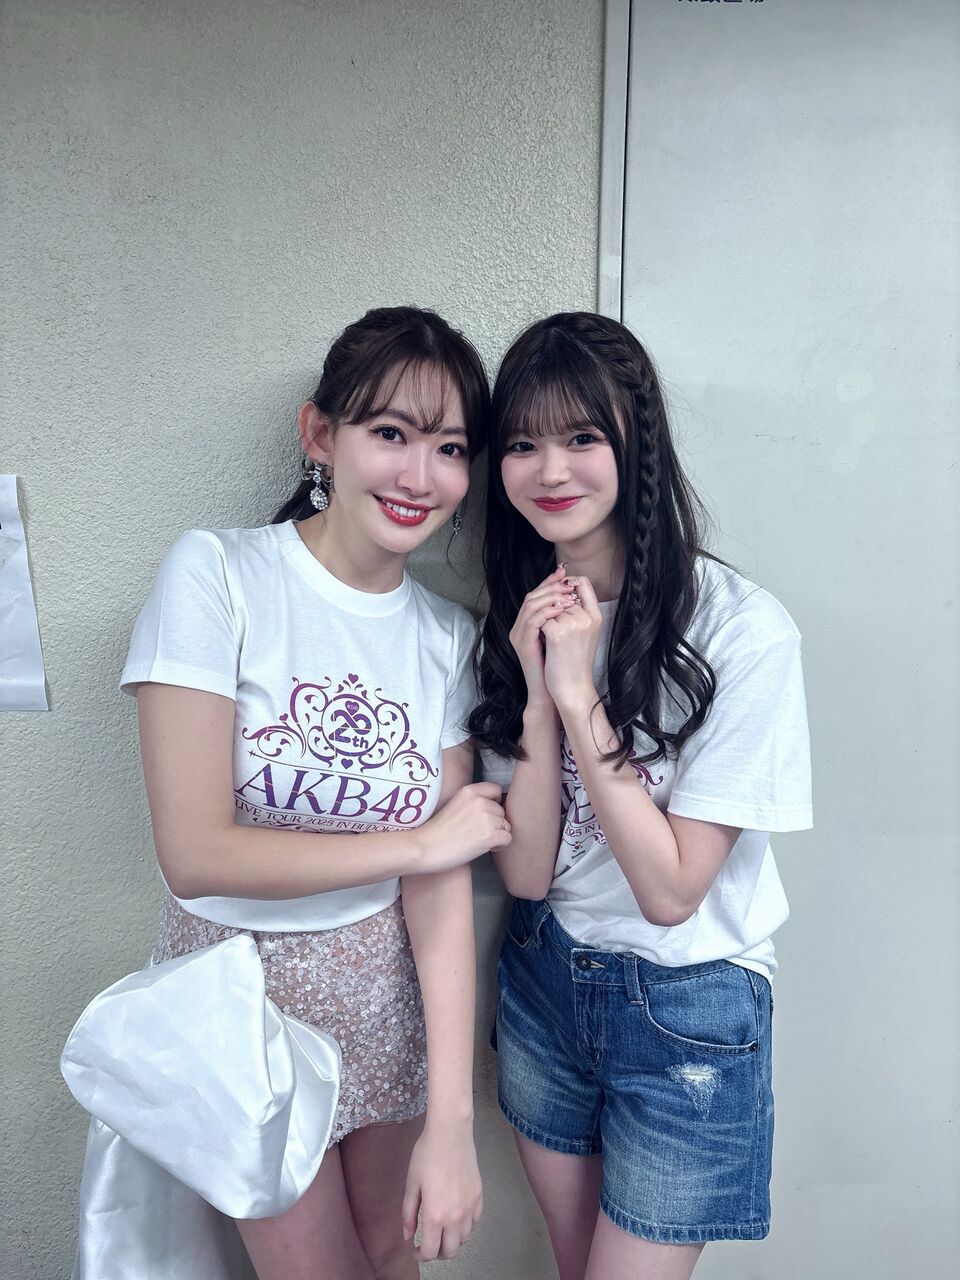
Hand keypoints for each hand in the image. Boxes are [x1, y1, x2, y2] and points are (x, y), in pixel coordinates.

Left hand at [402, 1119, 482, 1260]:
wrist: (450, 1132)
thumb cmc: (427, 1154)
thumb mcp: (412, 1183)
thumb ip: (408, 1213)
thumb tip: (408, 1235)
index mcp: (436, 1214)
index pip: (431, 1251)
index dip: (420, 1255)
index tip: (415, 1249)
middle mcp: (456, 1216)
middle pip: (450, 1251)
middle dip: (437, 1253)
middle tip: (428, 1243)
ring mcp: (470, 1207)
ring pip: (464, 1239)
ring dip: (452, 1241)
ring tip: (441, 1230)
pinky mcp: (479, 1196)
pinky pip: (475, 1222)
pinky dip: (465, 1227)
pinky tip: (456, 1217)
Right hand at [417, 782, 510, 870]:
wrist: (425, 847)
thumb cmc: (437, 832)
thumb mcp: (455, 804)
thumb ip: (473, 802)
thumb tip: (494, 809)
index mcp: (469, 791)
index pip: (496, 790)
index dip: (494, 803)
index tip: (486, 814)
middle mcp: (480, 801)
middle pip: (502, 810)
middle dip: (495, 822)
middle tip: (479, 833)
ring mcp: (486, 818)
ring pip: (506, 825)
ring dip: (498, 835)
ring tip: (480, 841)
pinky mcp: (489, 835)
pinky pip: (507, 839)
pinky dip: (499, 846)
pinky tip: (485, 848)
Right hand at [508, 565, 578, 706]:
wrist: (555, 691)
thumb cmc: (561, 666)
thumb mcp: (563, 637)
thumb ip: (562, 618)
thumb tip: (573, 597)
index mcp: (527, 624)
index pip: (536, 595)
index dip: (550, 581)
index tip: (566, 573)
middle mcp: (519, 627)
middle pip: (531, 596)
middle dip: (551, 586)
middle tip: (567, 581)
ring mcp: (518, 635)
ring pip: (530, 605)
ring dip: (550, 596)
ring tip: (567, 594)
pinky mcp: (522, 644)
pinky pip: (532, 621)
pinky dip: (548, 612)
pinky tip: (562, 609)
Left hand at [542, 575, 602, 713]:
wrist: (573, 688)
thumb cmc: (576, 662)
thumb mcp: (585, 634)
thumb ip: (578, 612)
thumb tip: (562, 590)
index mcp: (596, 616)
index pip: (583, 583)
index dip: (568, 583)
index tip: (559, 589)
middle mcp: (586, 617)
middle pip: (561, 596)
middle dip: (553, 608)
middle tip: (555, 631)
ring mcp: (572, 624)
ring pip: (549, 608)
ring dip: (546, 620)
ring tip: (553, 641)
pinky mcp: (557, 633)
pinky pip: (541, 620)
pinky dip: (540, 630)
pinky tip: (546, 645)